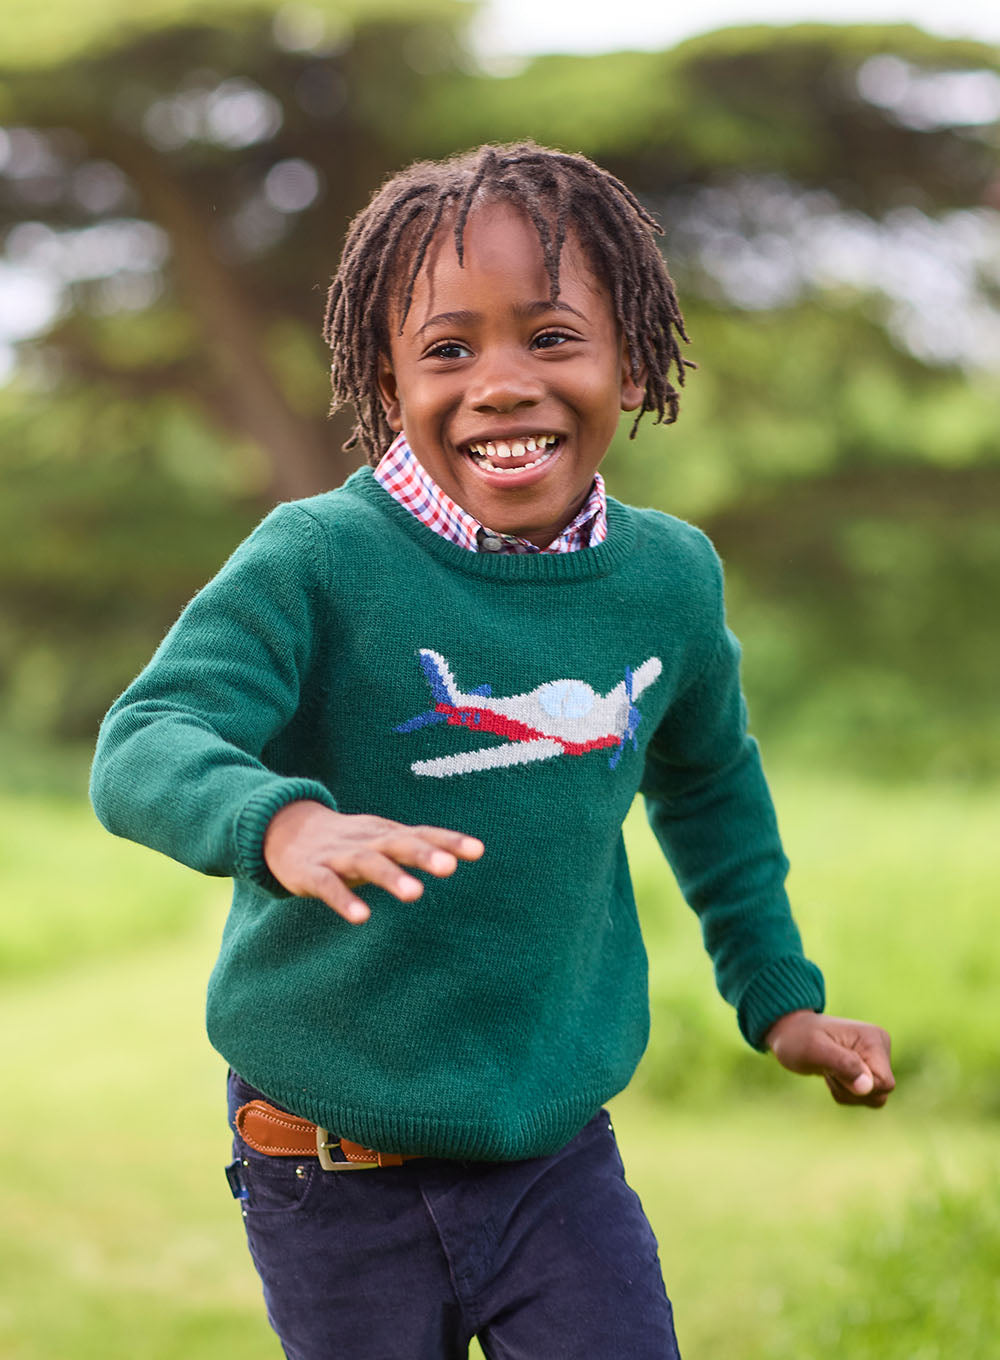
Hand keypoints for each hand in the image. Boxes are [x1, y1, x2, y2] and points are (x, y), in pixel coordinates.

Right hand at [263, 799, 483, 923]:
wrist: (284, 831)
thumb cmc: (347, 841)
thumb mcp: (381, 840)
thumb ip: (414, 847)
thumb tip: (454, 857)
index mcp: (386, 834)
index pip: (421, 833)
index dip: (448, 840)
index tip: (478, 850)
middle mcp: (366, 841)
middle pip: (398, 843)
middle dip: (423, 853)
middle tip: (449, 867)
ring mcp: (338, 856)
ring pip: (367, 862)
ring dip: (391, 877)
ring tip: (416, 894)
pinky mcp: (311, 873)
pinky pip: (329, 886)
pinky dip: (344, 899)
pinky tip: (361, 917)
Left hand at [764, 1010, 894, 1107]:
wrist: (789, 1032)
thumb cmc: (798, 1038)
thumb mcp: (814, 1050)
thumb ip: (843, 1065)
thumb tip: (867, 1086)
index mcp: (874, 1039)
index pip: (885, 1083)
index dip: (859, 1087)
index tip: (835, 1070)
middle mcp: (881, 1047)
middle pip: (880, 1094)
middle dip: (850, 1091)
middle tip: (828, 1070)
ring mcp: (875, 1059)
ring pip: (871, 1097)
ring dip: (845, 1092)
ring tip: (828, 1070)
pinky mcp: (867, 1069)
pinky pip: (863, 1096)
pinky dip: (843, 1091)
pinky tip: (830, 1073)